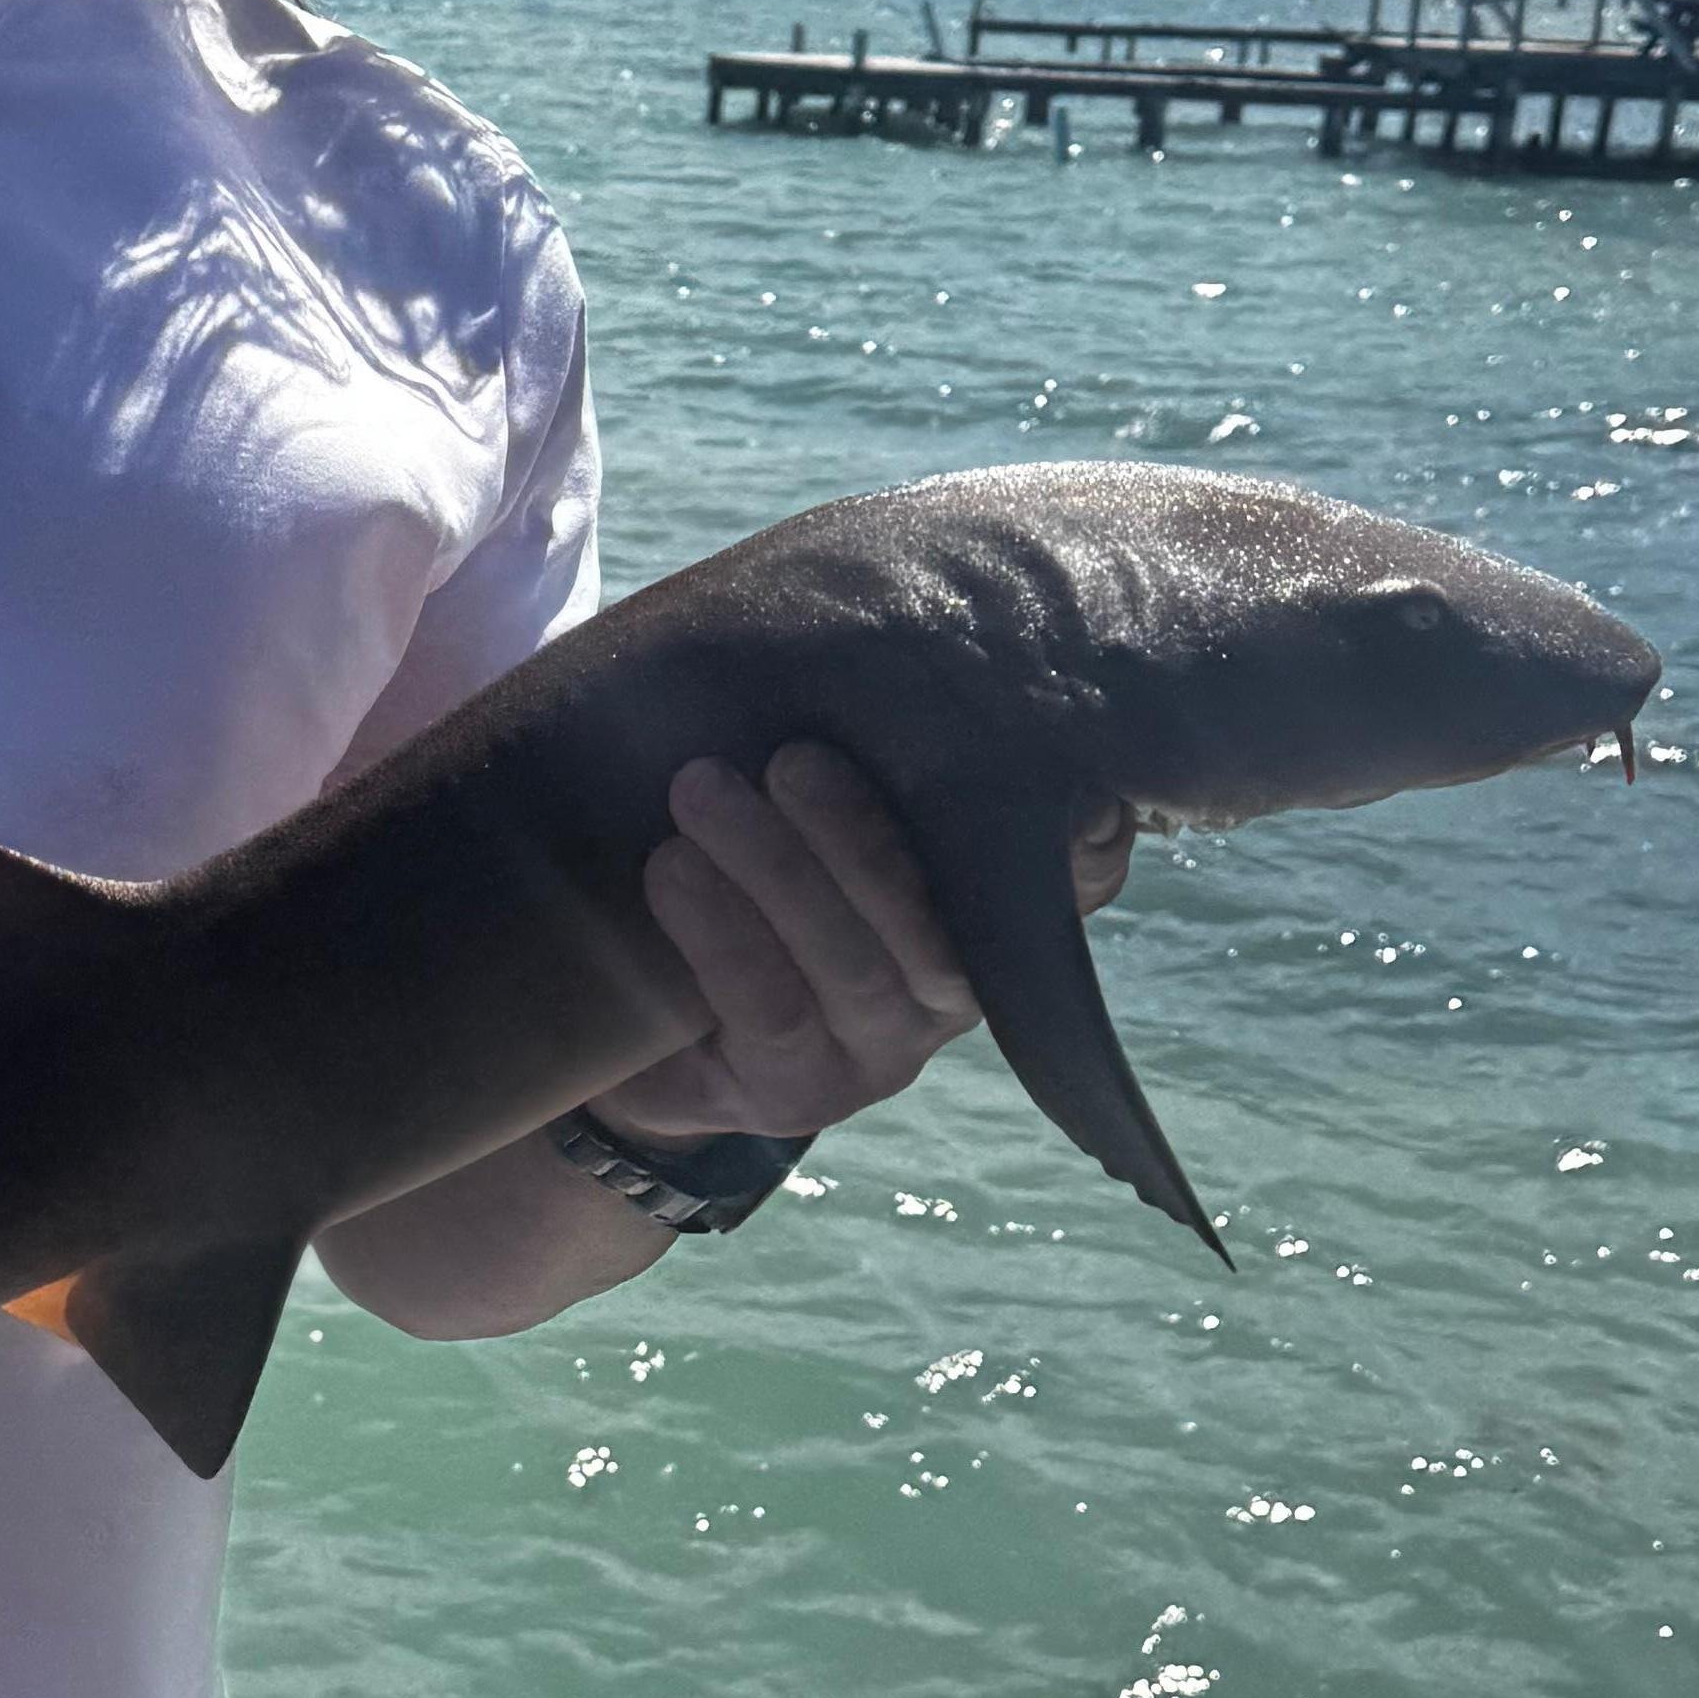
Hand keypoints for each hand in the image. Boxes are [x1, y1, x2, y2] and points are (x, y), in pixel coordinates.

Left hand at [597, 747, 1132, 1147]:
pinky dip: (718, 932)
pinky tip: (669, 870)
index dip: (1059, 834)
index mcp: (980, 907)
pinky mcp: (802, 1093)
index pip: (1049, 870)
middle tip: (788, 754)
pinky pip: (770, 1009)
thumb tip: (872, 603)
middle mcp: (953, 986)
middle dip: (857, 830)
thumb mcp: (801, 803)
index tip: (1020, 759)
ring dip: (774, 866)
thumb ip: (851, 741)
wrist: (639, 1020)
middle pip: (932, 919)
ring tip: (697, 789)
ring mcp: (882, 1048)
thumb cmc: (739, 870)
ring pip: (853, 961)